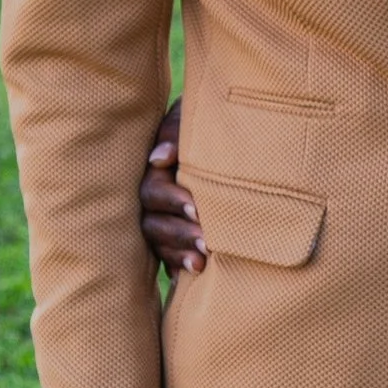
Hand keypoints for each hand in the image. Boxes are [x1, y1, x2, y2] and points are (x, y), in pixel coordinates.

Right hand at [140, 95, 204, 273]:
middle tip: (205, 240)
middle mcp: (153, 195)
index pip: (153, 190)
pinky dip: (178, 265)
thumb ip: (176, 131)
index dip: (172, 200)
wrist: (234, 133)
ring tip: (202, 261)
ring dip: (179, 252)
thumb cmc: (212, 122)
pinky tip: (194, 272)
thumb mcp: (193, 115)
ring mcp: (161, 218)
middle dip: (179, 232)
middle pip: (152, 222)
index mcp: (156, 167)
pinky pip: (168, 257)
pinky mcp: (172, 237)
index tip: (197, 209)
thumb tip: (159, 158)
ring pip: (158, 242)